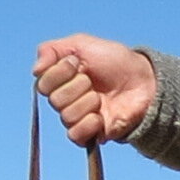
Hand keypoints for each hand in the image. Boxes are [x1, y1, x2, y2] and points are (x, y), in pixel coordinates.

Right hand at [34, 35, 156, 144]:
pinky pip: (74, 135)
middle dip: (78, 86)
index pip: (42, 82)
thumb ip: (52, 50)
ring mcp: (77, 117)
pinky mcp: (90, 134)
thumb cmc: (115, 61)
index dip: (61, 72)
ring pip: (66, 116)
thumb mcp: (82, 44)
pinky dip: (88, 124)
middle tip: (95, 81)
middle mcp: (65, 99)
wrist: (144, 81)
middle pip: (54, 100)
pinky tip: (101, 116)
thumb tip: (35, 70)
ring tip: (102, 98)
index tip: (79, 63)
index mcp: (59, 79)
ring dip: (88, 103)